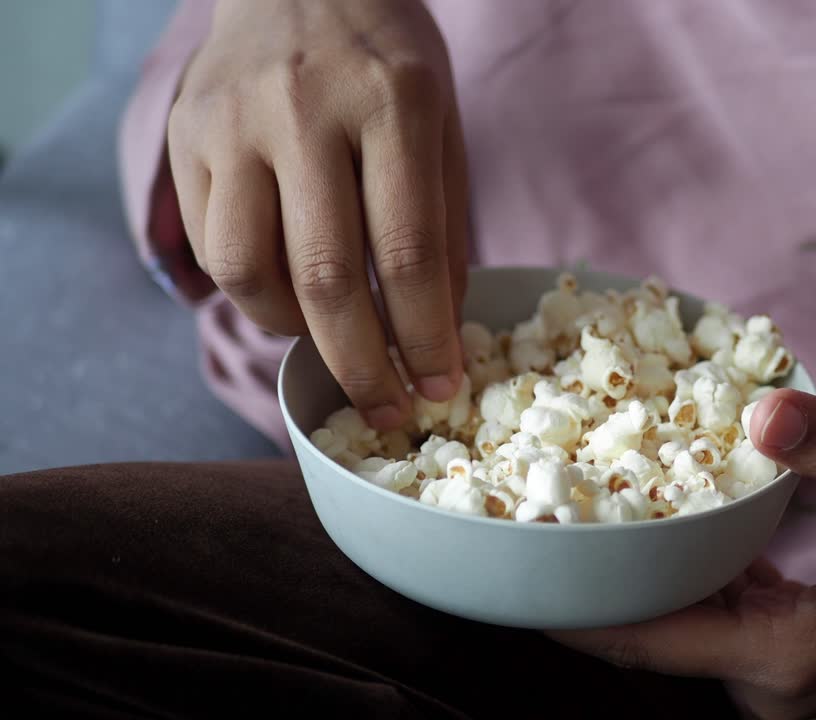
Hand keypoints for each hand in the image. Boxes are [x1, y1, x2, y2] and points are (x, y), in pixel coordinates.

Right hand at [168, 0, 468, 427]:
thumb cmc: (387, 59)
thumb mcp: (442, 124)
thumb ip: (442, 225)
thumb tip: (438, 334)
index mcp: (392, 103)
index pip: (408, 252)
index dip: (424, 337)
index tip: (439, 387)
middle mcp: (305, 110)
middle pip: (325, 277)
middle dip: (360, 365)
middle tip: (385, 407)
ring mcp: (232, 122)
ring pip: (245, 272)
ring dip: (293, 331)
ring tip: (330, 339)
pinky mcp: (184, 135)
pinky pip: (208, 246)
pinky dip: (251, 291)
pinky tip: (287, 292)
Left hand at [553, 389, 815, 718]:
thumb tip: (760, 413)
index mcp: (793, 656)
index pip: (654, 642)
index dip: (581, 608)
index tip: (525, 561)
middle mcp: (775, 684)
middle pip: (654, 641)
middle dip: (596, 587)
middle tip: (534, 520)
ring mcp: (781, 677)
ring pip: (680, 631)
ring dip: (636, 580)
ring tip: (576, 518)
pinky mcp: (791, 655)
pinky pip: (713, 621)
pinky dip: (683, 580)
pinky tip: (656, 527)